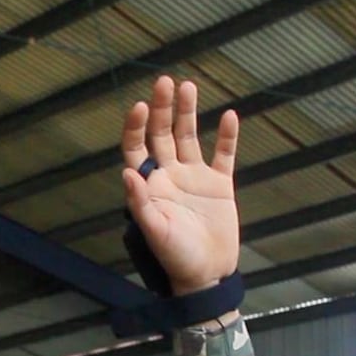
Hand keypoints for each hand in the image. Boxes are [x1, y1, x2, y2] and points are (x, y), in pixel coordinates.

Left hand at [121, 76, 239, 295]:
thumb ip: (141, 204)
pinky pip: (224, 155)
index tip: (140, 106)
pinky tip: (229, 116)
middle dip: (162, 109)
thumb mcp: (156, 232)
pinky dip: (227, 136)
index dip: (135, 127)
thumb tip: (126, 173)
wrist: (207, 274)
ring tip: (188, 86)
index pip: (137, 148)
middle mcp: (169, 176)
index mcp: (149, 186)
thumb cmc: (175, 258)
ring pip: (189, 138)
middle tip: (165, 81)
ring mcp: (194, 178)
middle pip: (162, 135)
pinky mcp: (219, 185)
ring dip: (188, 113)